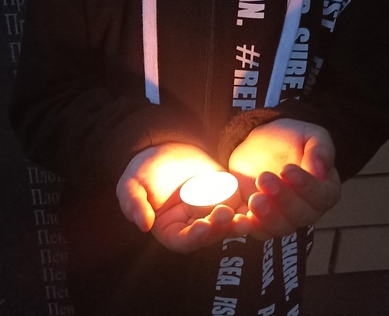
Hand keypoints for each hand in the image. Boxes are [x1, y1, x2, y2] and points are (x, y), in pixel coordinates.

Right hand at [116, 143, 252, 252]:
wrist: (165, 148)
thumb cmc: (143, 170)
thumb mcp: (130, 185)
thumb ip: (134, 204)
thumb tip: (142, 225)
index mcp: (172, 232)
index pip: (184, 241)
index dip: (194, 237)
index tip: (202, 227)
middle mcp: (195, 227)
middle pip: (212, 234)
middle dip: (221, 228)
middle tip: (226, 214)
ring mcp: (214, 213)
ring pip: (230, 223)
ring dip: (240, 222)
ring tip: (247, 215)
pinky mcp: (229, 197)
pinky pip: (242, 205)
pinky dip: (251, 206)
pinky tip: (258, 200)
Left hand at [228, 119, 340, 239]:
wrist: (258, 145)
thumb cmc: (288, 141)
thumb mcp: (309, 135)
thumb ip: (320, 149)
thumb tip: (320, 169)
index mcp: (324, 190)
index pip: (322, 196)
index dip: (306, 186)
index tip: (287, 169)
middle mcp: (307, 210)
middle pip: (301, 216)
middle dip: (282, 198)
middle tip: (264, 178)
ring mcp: (283, 219)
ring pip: (281, 228)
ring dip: (267, 216)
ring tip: (254, 198)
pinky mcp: (260, 222)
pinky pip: (258, 232)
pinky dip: (249, 226)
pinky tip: (240, 215)